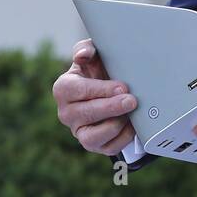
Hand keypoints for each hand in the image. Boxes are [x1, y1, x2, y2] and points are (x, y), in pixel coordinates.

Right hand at [52, 39, 138, 154]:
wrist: (108, 90)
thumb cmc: (99, 70)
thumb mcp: (93, 56)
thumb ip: (86, 49)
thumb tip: (82, 55)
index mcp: (63, 88)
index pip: (78, 90)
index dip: (101, 90)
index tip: (122, 87)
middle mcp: (66, 113)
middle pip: (86, 114)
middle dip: (112, 107)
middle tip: (132, 100)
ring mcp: (79, 132)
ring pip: (93, 136)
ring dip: (116, 124)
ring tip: (132, 113)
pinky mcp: (94, 145)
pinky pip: (109, 148)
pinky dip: (124, 137)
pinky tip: (133, 125)